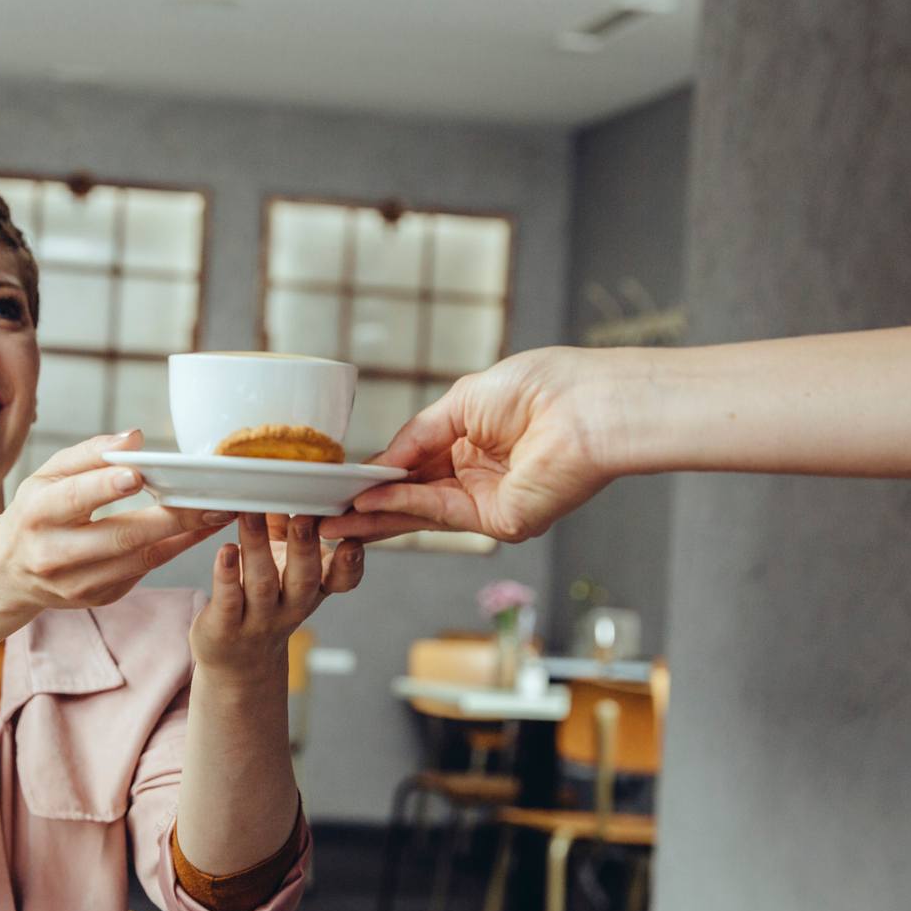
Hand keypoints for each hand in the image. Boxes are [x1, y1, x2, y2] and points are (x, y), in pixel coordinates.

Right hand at [0, 431, 227, 611]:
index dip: (106, 487)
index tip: (139, 474)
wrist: (10, 570)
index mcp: (37, 513)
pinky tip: (195, 532)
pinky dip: (172, 551)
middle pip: (119, 537)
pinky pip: (142, 573)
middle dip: (169, 518)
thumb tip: (133, 438)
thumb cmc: (37, 512)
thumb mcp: (48, 475)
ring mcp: (76, 583)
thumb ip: (89, 454)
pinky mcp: (97, 598)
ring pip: (139, 560)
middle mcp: (53, 553)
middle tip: (209, 499)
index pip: (74, 498)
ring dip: (183, 536)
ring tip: (215, 513)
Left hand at [191, 513, 362, 673]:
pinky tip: (225, 550)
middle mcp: (292, 607)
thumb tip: (295, 478)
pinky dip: (228, 575)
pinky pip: (228, 600)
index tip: (353, 540)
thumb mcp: (286, 567)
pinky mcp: (225, 628)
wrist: (237, 660)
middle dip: (305, 547)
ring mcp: (259, 620)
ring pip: (263, 584)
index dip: (351, 564)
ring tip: (250, 514)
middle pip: (304, 578)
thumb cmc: (263, 601)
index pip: (341, 580)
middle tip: (304, 516)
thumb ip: (289, 528)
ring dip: (258, 547)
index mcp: (313, 589)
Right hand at [320, 348, 618, 543]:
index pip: (416, 465)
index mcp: (474, 443)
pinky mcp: (500, 522)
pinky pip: (439, 514)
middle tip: (323, 514)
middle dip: (367, 505)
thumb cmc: (540, 388)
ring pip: (418, 513)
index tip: (339, 480)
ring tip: (329, 521)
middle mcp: (480, 478)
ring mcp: (489, 503)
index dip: (378, 473)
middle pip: (411, 497)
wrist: (587, 406)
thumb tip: (379, 463)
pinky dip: (400, 507)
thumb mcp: (460, 401)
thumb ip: (416, 435)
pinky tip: (366, 503)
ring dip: (372, 517)